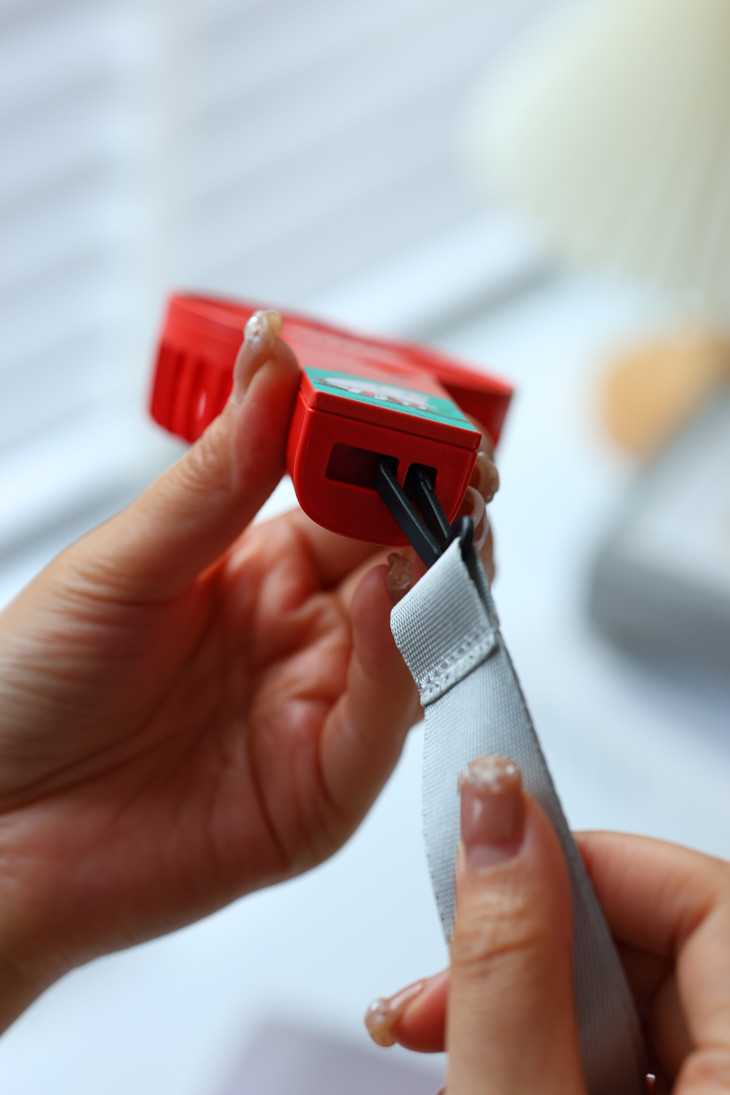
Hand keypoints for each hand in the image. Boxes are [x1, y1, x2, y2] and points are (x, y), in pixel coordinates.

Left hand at [0, 312, 497, 1027]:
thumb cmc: (30, 690)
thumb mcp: (123, 562)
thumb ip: (220, 472)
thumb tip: (272, 350)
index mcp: (263, 568)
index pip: (360, 494)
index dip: (397, 451)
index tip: (421, 411)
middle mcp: (304, 636)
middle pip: (410, 563)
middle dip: (447, 512)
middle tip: (460, 465)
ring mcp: (318, 713)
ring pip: (420, 641)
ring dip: (441, 581)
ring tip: (439, 523)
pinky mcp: (319, 795)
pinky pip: (382, 725)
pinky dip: (398, 663)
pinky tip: (385, 601)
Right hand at [365, 755, 729, 1094]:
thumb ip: (508, 960)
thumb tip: (496, 809)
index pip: (704, 893)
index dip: (590, 867)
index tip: (494, 875)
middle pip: (666, 947)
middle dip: (536, 950)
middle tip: (444, 991)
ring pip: (637, 1005)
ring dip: (529, 1004)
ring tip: (444, 1038)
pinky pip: (630, 1058)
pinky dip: (551, 1052)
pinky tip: (491, 1070)